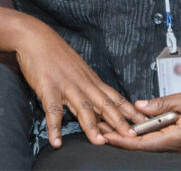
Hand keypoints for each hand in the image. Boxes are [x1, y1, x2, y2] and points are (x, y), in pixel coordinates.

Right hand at [14, 24, 143, 147]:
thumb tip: (98, 102)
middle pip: (105, 104)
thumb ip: (87, 86)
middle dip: (119, 121)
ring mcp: (66, 85)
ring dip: (92, 126)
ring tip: (100, 142)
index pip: (115, 97)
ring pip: (83, 107)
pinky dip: (54, 126)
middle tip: (132, 135)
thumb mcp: (77, 69)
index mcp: (91, 80)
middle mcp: (83, 83)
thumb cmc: (55, 54)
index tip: (144, 120)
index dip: (130, 110)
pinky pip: (52, 109)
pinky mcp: (48, 87)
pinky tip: (56, 140)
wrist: (36, 37)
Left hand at [99, 91, 180, 152]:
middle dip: (120, 138)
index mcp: (175, 139)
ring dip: (131, 137)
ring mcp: (179, 148)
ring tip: (111, 126)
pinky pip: (160, 141)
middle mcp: (175, 148)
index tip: (105, 135)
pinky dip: (145, 136)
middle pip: (142, 146)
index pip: (142, 143)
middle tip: (99, 128)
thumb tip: (139, 106)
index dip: (121, 140)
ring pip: (150, 144)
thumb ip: (163, 103)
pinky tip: (136, 128)